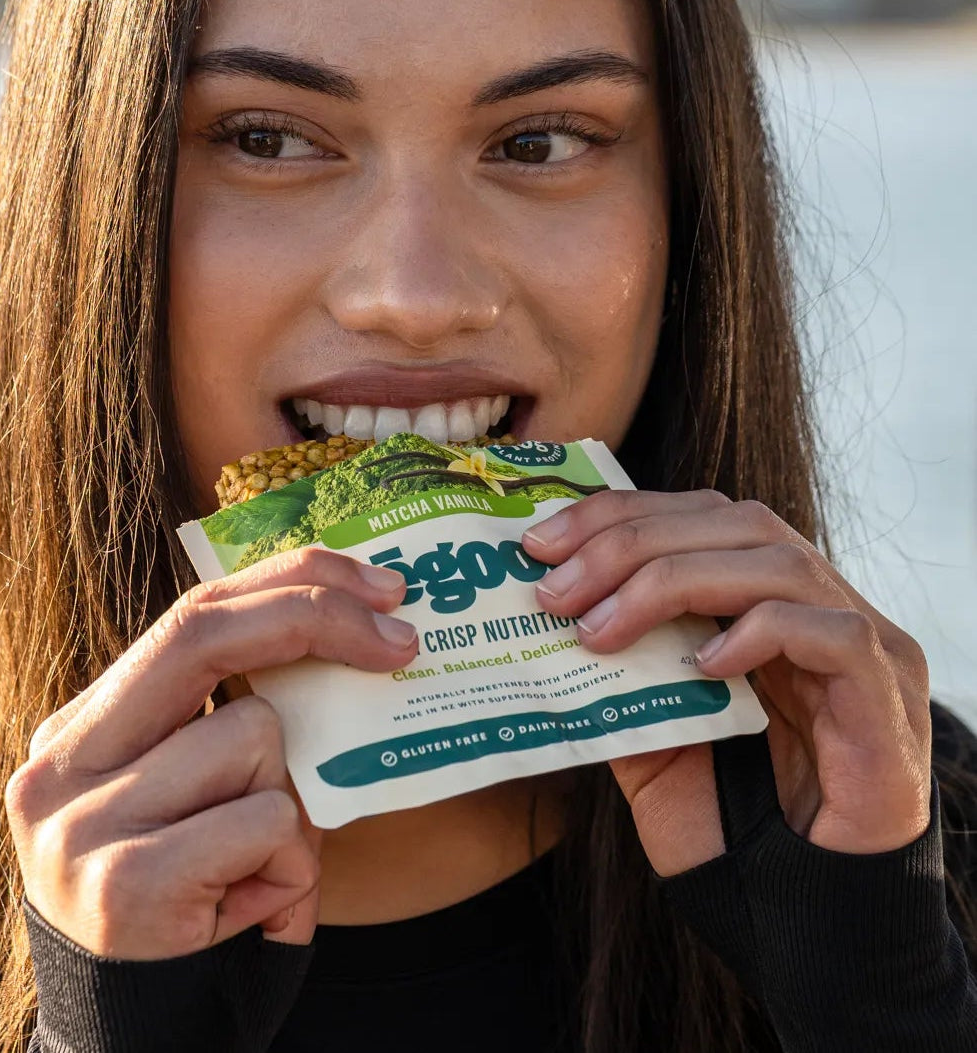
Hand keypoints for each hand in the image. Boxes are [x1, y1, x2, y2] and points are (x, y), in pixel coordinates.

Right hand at [4, 546, 416, 957]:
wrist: (138, 1047)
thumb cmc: (194, 904)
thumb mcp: (197, 798)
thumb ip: (231, 718)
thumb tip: (352, 626)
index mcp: (80, 729)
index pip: (189, 616)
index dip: (287, 582)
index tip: (375, 585)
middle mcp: (61, 763)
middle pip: (200, 634)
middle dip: (314, 617)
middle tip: (400, 638)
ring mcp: (80, 823)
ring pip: (253, 738)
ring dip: (292, 806)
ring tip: (258, 873)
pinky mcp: (120, 886)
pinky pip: (264, 821)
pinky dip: (288, 865)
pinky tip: (249, 910)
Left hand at [522, 489, 931, 875]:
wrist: (800, 912)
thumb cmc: (729, 820)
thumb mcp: (648, 732)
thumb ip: (616, 672)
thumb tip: (544, 617)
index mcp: (762, 598)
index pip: (695, 515)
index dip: (618, 513)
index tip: (539, 542)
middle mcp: (817, 602)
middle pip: (730, 520)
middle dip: (627, 542)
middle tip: (553, 590)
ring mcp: (861, 643)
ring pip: (773, 559)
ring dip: (671, 581)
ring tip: (600, 631)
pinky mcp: (886, 693)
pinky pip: (833, 630)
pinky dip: (758, 632)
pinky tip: (702, 666)